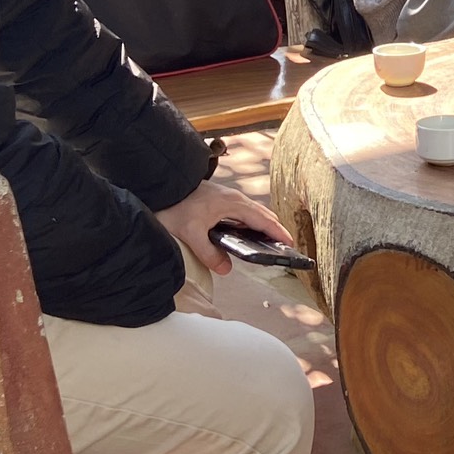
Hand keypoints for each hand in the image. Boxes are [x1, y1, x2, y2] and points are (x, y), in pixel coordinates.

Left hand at [156, 177, 291, 274]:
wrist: (163, 184)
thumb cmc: (175, 205)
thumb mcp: (190, 233)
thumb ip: (209, 253)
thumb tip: (226, 269)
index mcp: (233, 205)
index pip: (263, 220)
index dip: (278, 233)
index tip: (290, 244)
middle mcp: (234, 199)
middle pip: (263, 215)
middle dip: (275, 230)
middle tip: (284, 246)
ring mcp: (228, 197)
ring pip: (253, 211)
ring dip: (264, 224)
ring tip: (269, 241)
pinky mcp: (220, 199)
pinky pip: (244, 210)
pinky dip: (252, 221)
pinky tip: (245, 231)